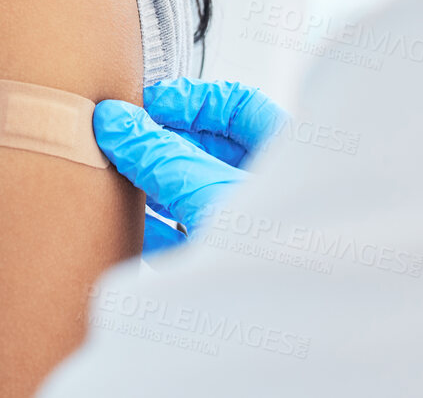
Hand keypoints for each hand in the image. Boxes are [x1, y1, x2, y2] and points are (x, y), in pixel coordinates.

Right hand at [93, 78, 286, 253]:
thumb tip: (120, 124)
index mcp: (288, 156)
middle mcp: (273, 189)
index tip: (149, 105)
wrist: (302, 323)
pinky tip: (133, 226)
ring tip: (120, 177)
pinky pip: (190, 237)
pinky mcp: (229, 268)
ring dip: (156, 184)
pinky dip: (160, 227)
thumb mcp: (214, 192)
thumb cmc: (290, 256)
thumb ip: (164, 158)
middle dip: (164, 143)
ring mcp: (252, 230)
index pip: (238, 106)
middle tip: (125, 139)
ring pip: (196, 192)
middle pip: (210, 148)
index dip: (191, 99)